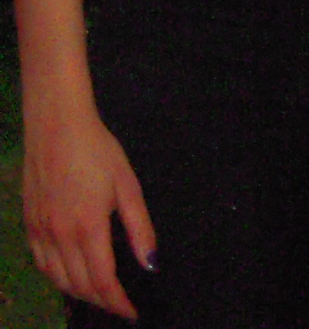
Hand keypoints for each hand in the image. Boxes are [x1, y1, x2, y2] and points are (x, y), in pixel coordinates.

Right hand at [22, 110, 155, 320]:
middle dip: (101, 301)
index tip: (132, 312)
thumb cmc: (98, 152)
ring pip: (57, 279)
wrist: (56, 128)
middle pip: (79, 285)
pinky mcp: (28, 224)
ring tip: (100, 295)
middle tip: (120, 305)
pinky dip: (57, 277)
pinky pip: (41, 263)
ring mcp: (39, 232)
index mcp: (87, 228)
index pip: (102, 280)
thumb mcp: (128, 186)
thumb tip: (150, 263)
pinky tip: (71, 275)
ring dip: (79, 293)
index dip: (117, 302)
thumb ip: (140, 228)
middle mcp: (58, 236)